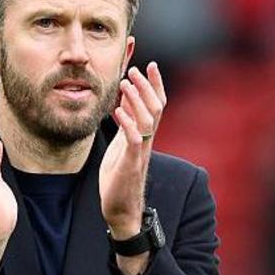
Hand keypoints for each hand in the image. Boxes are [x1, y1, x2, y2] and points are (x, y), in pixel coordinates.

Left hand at [100, 62, 166, 237]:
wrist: (120, 209)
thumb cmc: (119, 177)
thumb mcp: (122, 146)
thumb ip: (126, 125)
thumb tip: (124, 102)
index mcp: (144, 136)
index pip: (157, 105)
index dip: (155, 85)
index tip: (150, 65)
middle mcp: (146, 142)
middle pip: (156, 108)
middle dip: (146, 87)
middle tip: (134, 70)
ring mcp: (140, 153)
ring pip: (147, 121)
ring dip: (136, 100)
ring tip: (124, 84)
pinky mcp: (130, 165)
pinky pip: (133, 141)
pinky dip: (127, 124)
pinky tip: (117, 112)